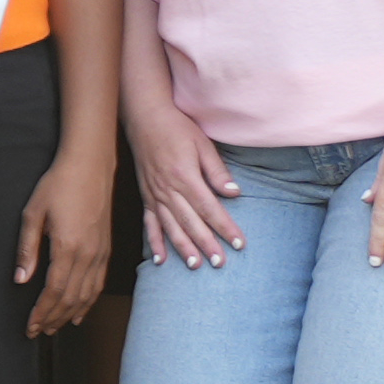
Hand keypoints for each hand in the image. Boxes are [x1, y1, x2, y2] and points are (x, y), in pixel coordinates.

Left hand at [17, 142, 114, 335]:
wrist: (90, 166)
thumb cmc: (58, 185)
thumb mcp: (32, 214)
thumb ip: (27, 249)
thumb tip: (21, 280)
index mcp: (68, 247)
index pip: (54, 291)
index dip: (41, 312)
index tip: (30, 326)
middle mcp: (88, 255)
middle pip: (71, 298)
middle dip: (53, 319)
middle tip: (38, 332)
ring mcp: (100, 253)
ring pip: (86, 295)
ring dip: (70, 314)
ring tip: (55, 327)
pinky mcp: (106, 249)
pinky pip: (98, 283)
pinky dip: (88, 302)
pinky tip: (79, 312)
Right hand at [128, 85, 241, 271]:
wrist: (144, 117)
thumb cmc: (177, 128)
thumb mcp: (202, 144)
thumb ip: (217, 171)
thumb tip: (234, 193)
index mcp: (184, 176)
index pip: (209, 208)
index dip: (225, 227)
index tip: (239, 243)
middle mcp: (167, 189)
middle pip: (190, 222)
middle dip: (206, 244)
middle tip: (220, 263)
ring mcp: (154, 194)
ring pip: (170, 226)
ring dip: (183, 248)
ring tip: (196, 265)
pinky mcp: (145, 196)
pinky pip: (149, 223)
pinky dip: (154, 242)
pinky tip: (160, 259)